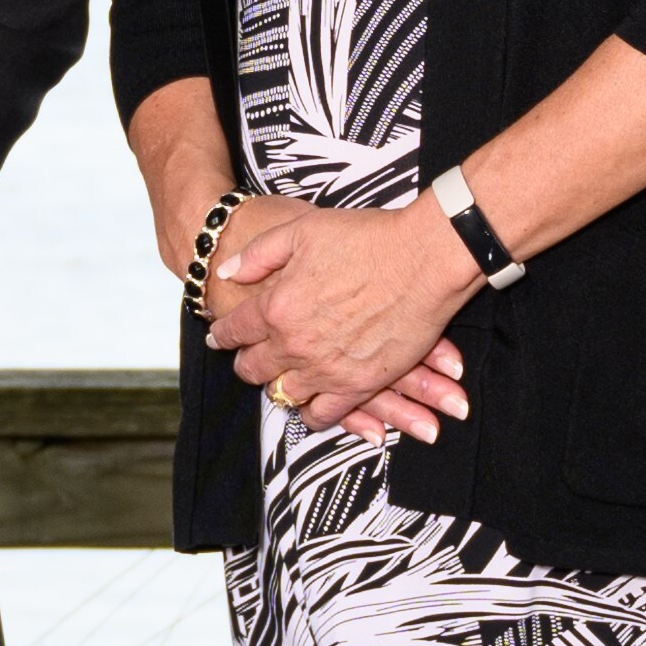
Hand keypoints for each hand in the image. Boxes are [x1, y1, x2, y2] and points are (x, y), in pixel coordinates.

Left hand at [202, 197, 476, 437]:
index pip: (234, 331)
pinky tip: (311, 403)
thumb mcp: (301, 230)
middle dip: (246, 362)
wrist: (424, 258)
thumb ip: (257, 255)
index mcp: (275, 307)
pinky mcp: (359, 385)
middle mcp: (294, 345)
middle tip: (248, 357)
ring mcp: (326, 369)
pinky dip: (312, 413)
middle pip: (252, 369)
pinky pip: (323, 415)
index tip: (221, 336)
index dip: (224, 334)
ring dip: (277, 387)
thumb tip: (226, 272)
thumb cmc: (366, 238)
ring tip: (280, 378)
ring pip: (284, 395)